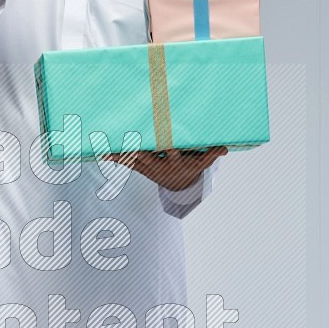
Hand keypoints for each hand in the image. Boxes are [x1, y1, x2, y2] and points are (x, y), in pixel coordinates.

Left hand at [104, 146, 227, 189]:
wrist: (178, 185)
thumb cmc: (191, 167)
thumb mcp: (202, 163)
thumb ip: (211, 154)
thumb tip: (225, 149)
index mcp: (175, 162)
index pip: (171, 153)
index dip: (168, 148)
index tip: (164, 141)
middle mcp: (160, 165)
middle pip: (149, 156)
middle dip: (140, 149)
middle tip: (130, 142)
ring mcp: (149, 167)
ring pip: (135, 159)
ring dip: (123, 154)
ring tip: (108, 148)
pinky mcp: (141, 168)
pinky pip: (127, 163)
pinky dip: (117, 158)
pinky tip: (103, 153)